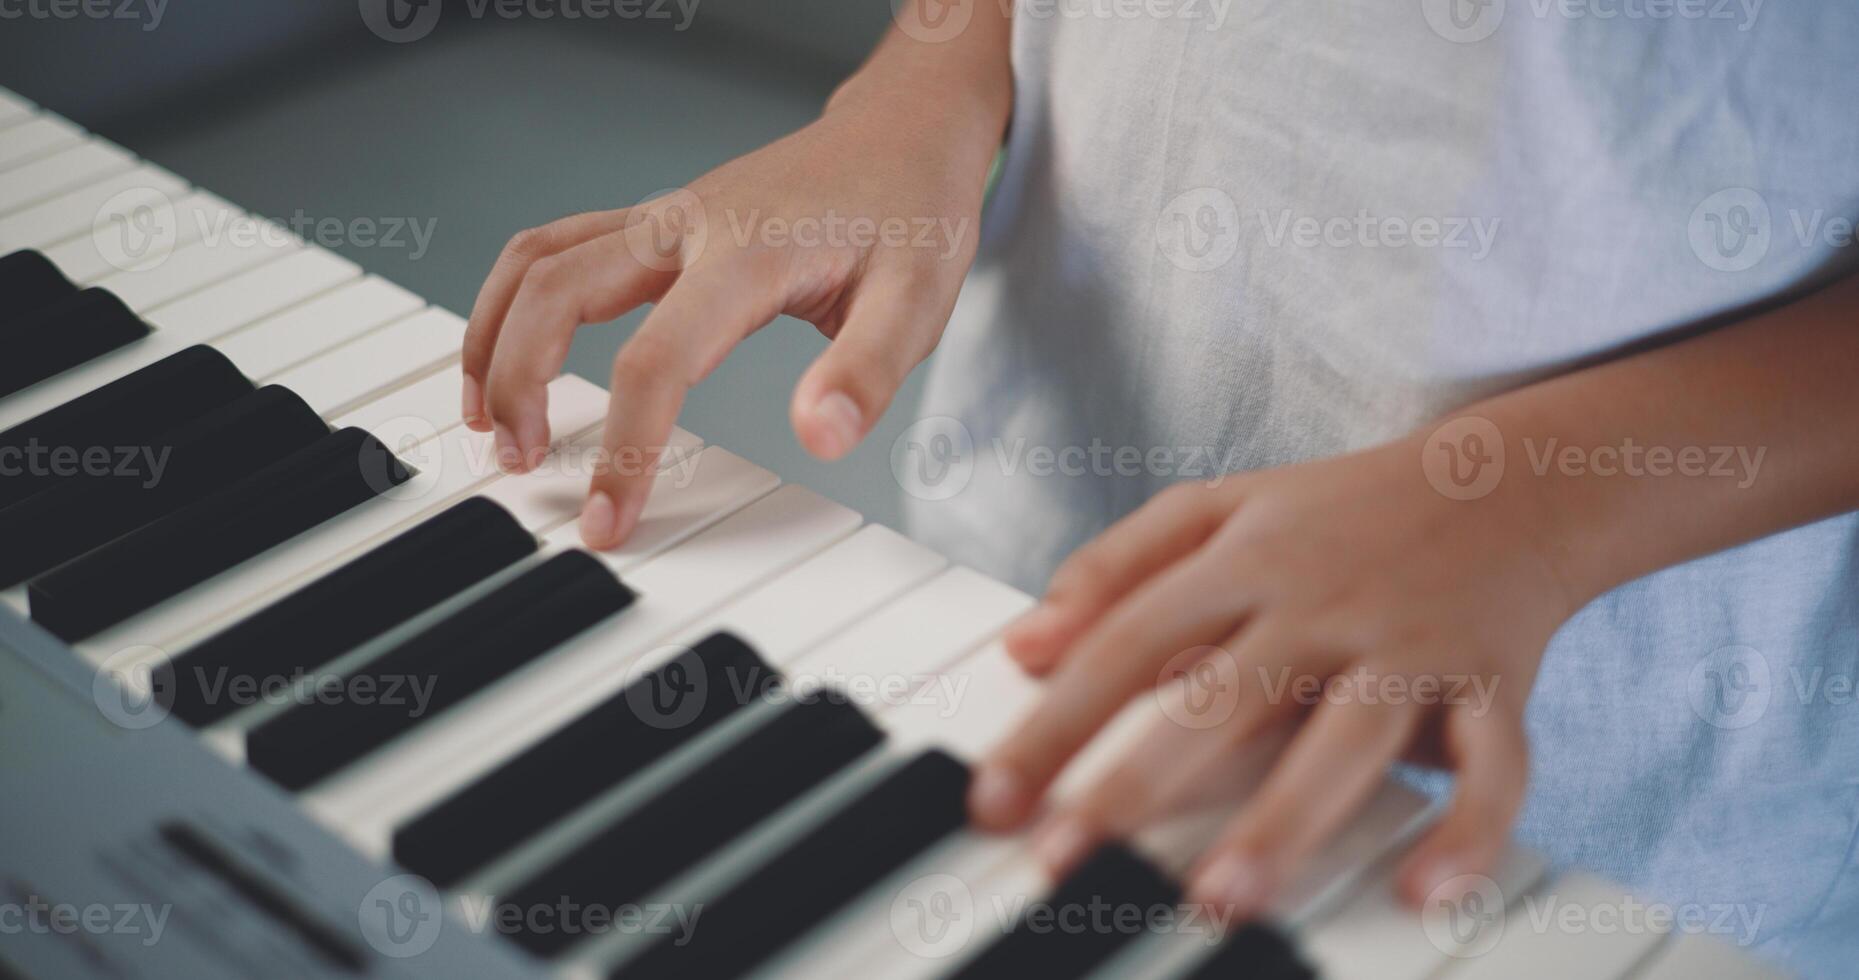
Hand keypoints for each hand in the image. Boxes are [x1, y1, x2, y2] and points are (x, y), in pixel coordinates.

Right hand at [460, 88, 995, 547]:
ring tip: (486, 421)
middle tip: (519, 464)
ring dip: (493, 337)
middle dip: (518, 383)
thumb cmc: (911, 216)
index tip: (606, 522)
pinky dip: (512, 302)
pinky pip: (554, 249)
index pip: (656, 360)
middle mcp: (686, 226)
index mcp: (746, 254)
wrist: (904, 133)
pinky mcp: (655, 221)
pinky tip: (508, 354)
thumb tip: (819, 438)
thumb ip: (867, 372)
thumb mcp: (917, 300)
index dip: (622, 450)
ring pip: (536, 261)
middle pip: (556, 293)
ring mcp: (663, 218)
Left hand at [967, 432, 1578, 913]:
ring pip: (1344, 737)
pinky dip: (1468, 828)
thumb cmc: (1340, 512)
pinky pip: (1492, 764)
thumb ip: (1114, 568)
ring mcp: (1408, 643)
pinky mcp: (1494, 682)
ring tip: (1221, 895)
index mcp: (1244, 559)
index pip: (1126, 642)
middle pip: (1220, 696)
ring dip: (1284, 818)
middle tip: (1066, 859)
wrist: (1511, 479)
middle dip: (1137, 782)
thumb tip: (1023, 645)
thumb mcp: (1218, 507)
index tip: (996, 800)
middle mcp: (1320, 603)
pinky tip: (1424, 890)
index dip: (1056, 724)